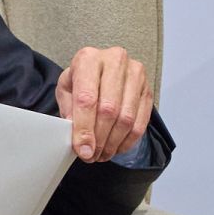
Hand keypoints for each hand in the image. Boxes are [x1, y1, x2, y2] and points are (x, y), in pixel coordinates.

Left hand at [57, 46, 154, 161]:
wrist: (102, 68)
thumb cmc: (82, 80)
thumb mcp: (66, 90)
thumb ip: (69, 111)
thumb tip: (80, 139)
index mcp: (88, 59)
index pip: (87, 99)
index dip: (84, 128)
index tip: (83, 150)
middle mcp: (115, 61)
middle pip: (109, 109)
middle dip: (100, 139)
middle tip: (92, 156)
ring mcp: (135, 74)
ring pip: (126, 118)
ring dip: (114, 143)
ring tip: (103, 154)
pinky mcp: (147, 88)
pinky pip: (140, 122)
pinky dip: (128, 140)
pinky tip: (117, 147)